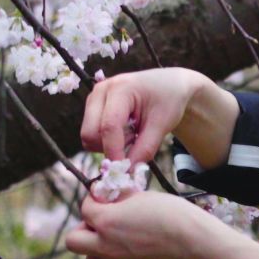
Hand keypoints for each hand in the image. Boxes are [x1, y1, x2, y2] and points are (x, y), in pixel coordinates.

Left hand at [65, 191, 211, 258]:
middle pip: (73, 240)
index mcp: (107, 221)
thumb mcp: (141, 195)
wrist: (192, 240)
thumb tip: (111, 192)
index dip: (94, 197)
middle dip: (85, 226)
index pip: (85, 208)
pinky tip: (127, 240)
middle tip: (102, 217)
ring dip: (93, 245)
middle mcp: (106, 244)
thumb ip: (121, 196)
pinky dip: (110, 253)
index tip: (106, 193)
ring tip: (111, 233)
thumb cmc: (170, 212)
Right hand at [79, 68, 199, 165]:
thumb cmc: (168, 101)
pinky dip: (107, 141)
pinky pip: (92, 135)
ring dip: (109, 144)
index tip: (125, 171)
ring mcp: (94, 98)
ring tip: (132, 133)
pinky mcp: (93, 108)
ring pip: (89, 137)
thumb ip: (145, 149)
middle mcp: (101, 90)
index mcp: (120, 88)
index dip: (114, 151)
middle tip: (135, 141)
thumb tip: (128, 172)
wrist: (169, 86)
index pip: (109, 126)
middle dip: (110, 147)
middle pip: (90, 133)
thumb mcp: (162, 125)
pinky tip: (125, 131)